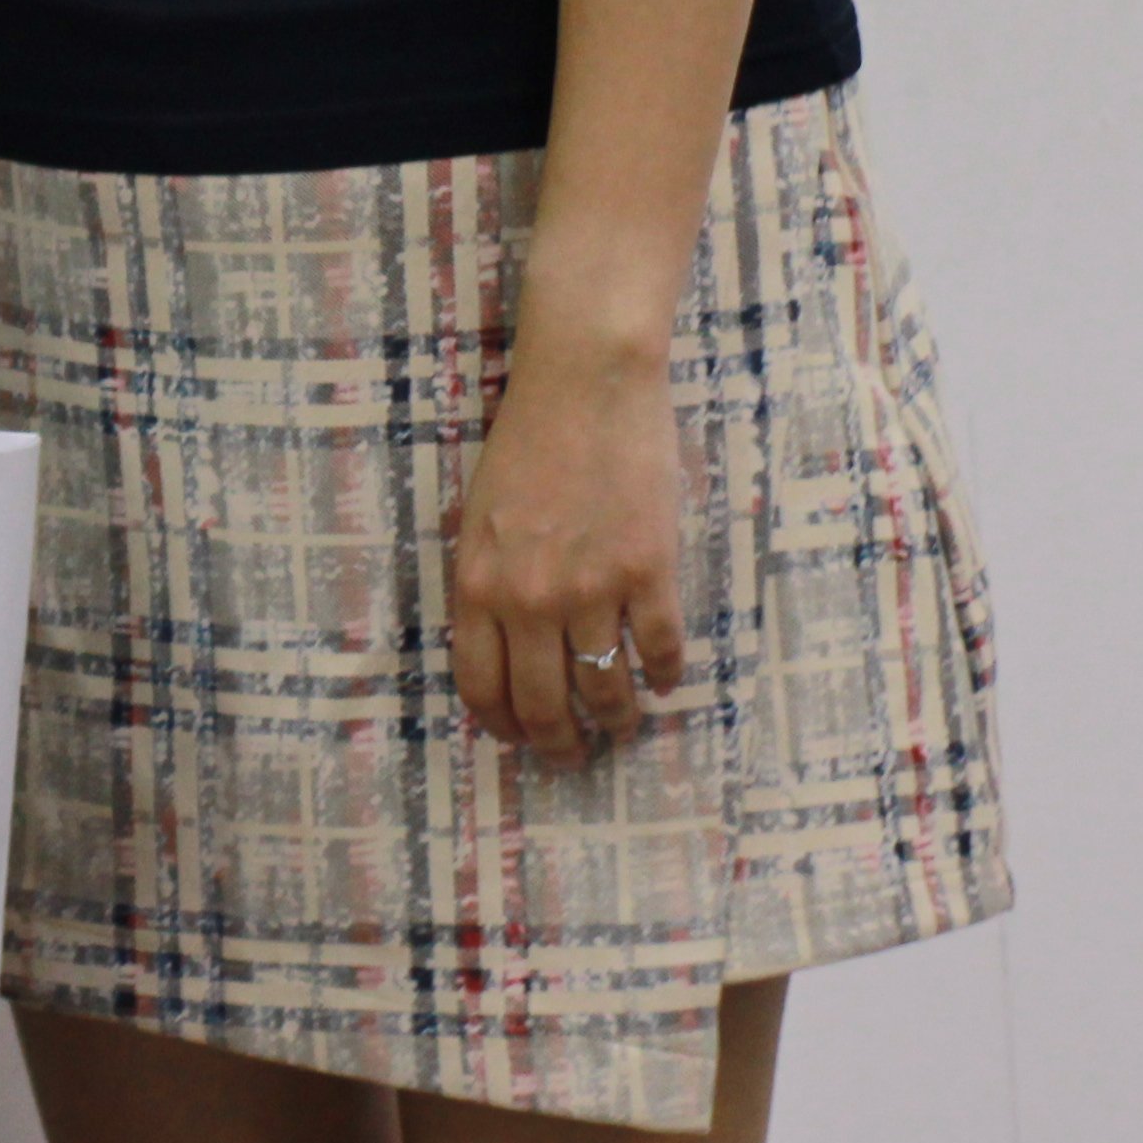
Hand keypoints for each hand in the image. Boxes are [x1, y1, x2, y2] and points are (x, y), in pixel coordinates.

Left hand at [448, 338, 686, 770]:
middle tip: (574, 757)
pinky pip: (660, 651)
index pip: (480, 686)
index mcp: (478, 583)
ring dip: (616, 721)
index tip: (519, 741)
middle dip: (559, 745)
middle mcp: (528, 599)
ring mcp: (590, 589)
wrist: (585, 385)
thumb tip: (500, 646)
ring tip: (622, 727)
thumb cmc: (528, 441)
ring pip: (605, 690)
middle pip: (543, 705)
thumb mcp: (480, 515)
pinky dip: (665, 675)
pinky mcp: (647, 573)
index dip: (502, 726)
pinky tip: (664, 680)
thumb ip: (487, 581)